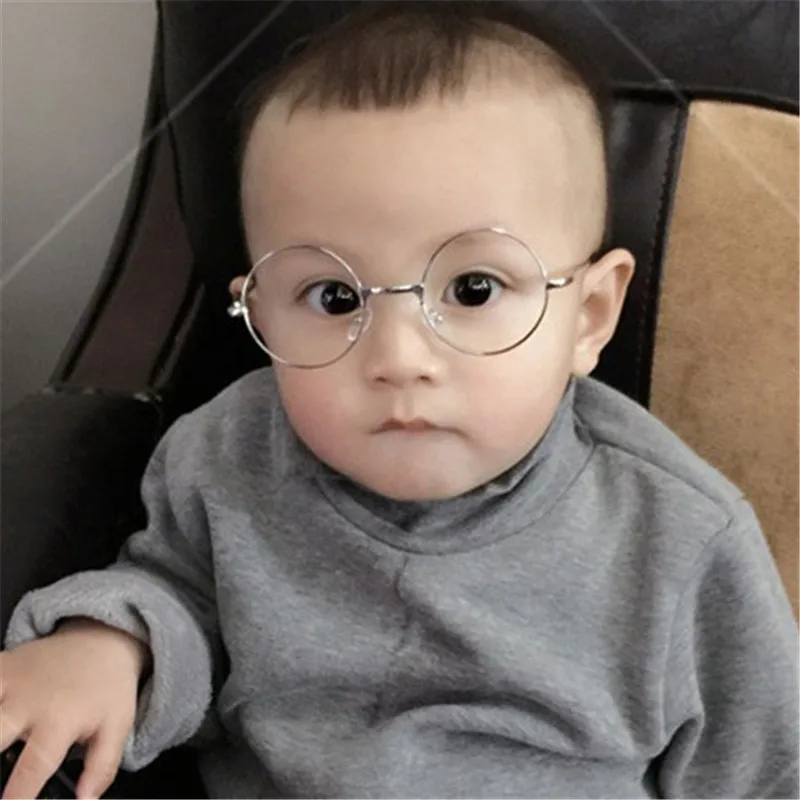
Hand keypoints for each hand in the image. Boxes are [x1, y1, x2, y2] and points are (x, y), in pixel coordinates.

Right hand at [0, 618, 149, 799]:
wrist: (103, 639)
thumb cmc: (107, 687)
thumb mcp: (117, 726)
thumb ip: (102, 768)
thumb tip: (85, 799)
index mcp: (60, 719)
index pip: (32, 768)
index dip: (17, 796)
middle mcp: (30, 700)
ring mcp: (11, 681)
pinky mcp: (0, 666)